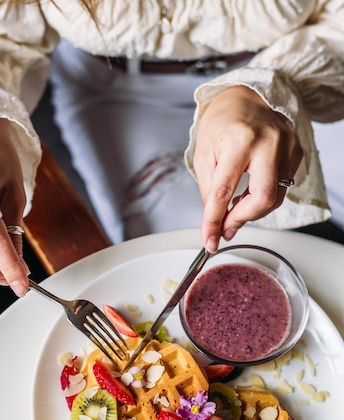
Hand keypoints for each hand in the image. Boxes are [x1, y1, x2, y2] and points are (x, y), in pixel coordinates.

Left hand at [193, 85, 302, 252]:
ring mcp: (287, 147)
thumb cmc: (222, 122)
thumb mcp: (204, 154)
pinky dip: (263, 196)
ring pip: (274, 197)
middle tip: (226, 227)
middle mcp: (268, 143)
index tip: (210, 241)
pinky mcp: (296, 153)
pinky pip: (282, 187)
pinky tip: (250, 191)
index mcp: (238, 140)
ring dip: (251, 210)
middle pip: (262, 199)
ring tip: (235, 207)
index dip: (214, 222)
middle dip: (242, 219)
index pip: (224, 192)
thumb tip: (216, 222)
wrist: (247, 96)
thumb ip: (209, 191)